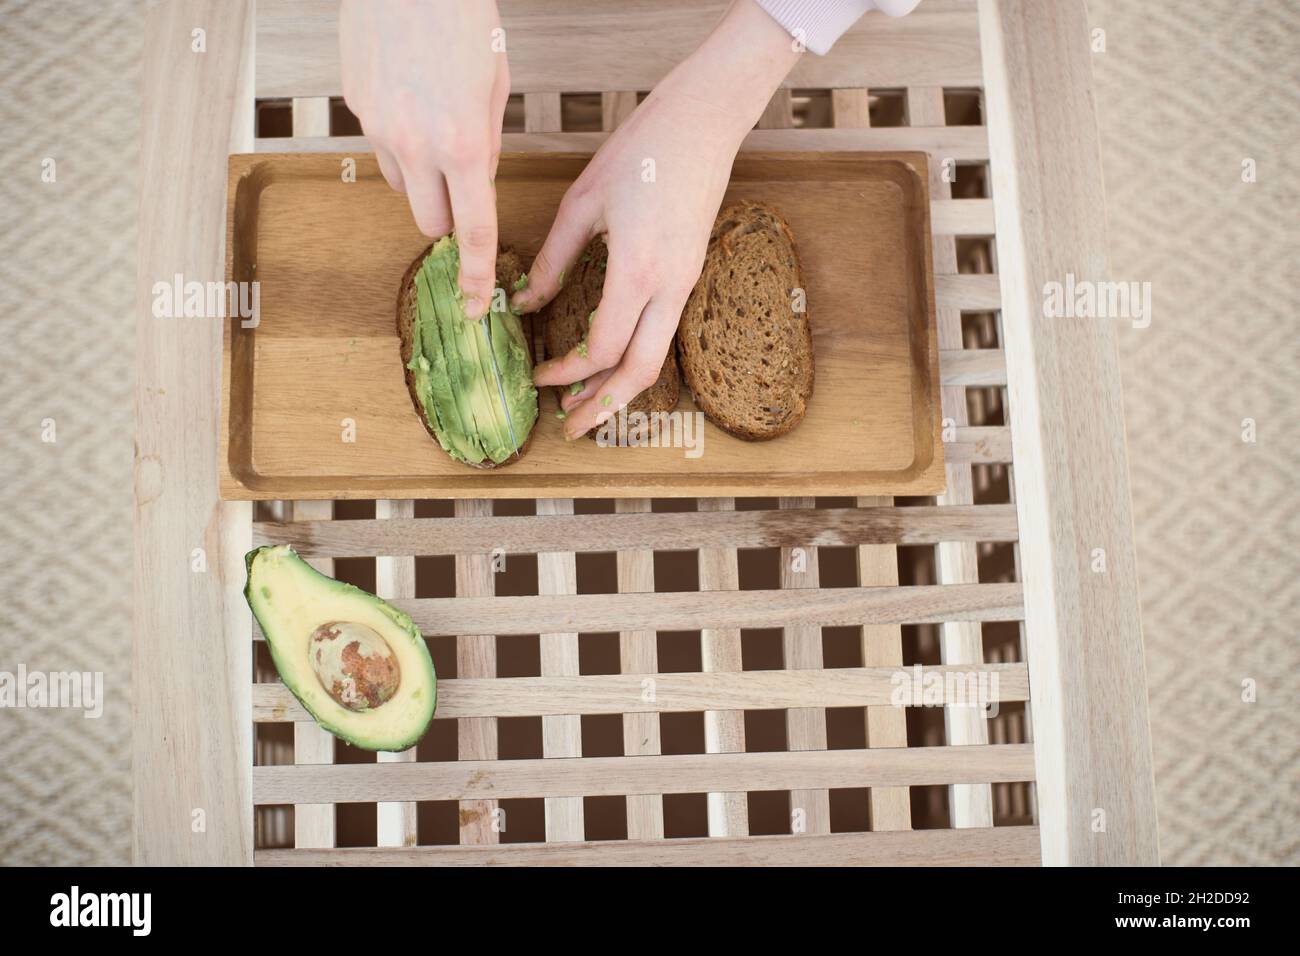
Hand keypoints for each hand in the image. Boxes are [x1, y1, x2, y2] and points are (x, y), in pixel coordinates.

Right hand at [339, 0, 507, 316]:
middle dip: (447, 219)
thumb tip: (476, 185)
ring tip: (434, 126)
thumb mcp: (495, 87)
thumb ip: (486, 146)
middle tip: (460, 189)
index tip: (475, 304)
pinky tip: (409, 97)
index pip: (472, 232)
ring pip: (401, 188)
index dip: (474, 276)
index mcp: (463, 145)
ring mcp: (378, 128)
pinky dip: (397, 139)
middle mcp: (415, 145)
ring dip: (421, 179)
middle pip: (429, 223)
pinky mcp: (355, 107)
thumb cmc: (463, 21)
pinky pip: (379, 146)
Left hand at [513, 0, 800, 437]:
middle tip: (569, 428)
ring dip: (619, 386)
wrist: (704, 123)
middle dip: (603, 407)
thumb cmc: (642, 151)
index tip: (538, 375)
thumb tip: (525, 302)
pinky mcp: (690, 273)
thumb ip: (554, 260)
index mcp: (639, 270)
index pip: (603, 347)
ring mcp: (686, 283)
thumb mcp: (582, 203)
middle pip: (640, 371)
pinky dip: (634, 356)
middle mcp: (670, 287)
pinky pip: (662, 331)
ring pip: (655, 356)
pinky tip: (609, 359)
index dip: (568, 371)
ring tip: (585, 404)